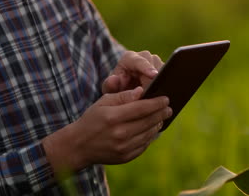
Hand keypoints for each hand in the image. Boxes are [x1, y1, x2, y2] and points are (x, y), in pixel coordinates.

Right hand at [43, 87, 171, 172]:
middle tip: (169, 107)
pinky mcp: (126, 157)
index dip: (157, 103)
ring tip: (162, 117)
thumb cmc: (92, 119)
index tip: (166, 98)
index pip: (142, 108)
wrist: (79, 145)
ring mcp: (123, 147)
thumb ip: (123, 96)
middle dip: (162, 113)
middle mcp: (120, 133)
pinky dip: (150, 136)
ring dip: (158, 124)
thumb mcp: (103, 102)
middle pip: (149, 121)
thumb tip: (142, 91)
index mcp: (113, 117)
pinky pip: (144, 145)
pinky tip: (152, 128)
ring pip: (149, 134)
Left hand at [102, 51, 163, 93]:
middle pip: (155, 65)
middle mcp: (145, 57)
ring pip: (165, 70)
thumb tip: (114, 79)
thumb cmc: (117, 89)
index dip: (147, 68)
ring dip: (163, 82)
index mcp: (130, 58)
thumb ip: (109, 85)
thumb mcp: (110, 89)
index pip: (139, 61)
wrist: (126, 91)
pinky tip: (168, 94)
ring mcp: (156, 63)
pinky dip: (168, 84)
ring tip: (162, 96)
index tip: (154, 76)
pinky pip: (170, 75)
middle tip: (155, 94)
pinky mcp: (164, 70)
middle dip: (156, 79)